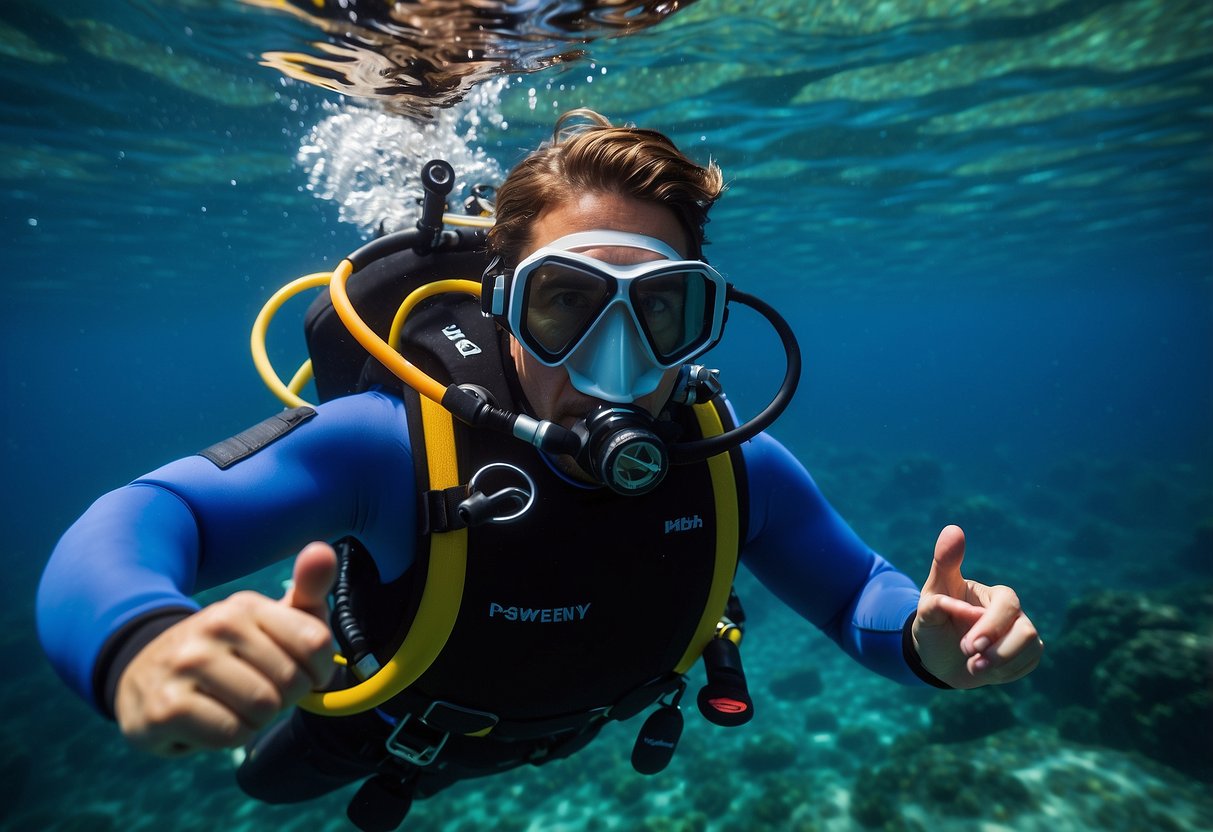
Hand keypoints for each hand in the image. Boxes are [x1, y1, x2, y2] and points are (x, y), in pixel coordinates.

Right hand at [114, 541, 337, 755]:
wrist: (142, 675)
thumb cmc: (225, 652)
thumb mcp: (267, 621)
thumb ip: (306, 592)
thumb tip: (322, 551)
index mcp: (246, 606)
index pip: (317, 642)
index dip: (318, 671)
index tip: (298, 671)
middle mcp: (215, 627)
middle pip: (292, 682)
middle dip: (284, 699)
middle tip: (256, 691)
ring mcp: (186, 665)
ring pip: (263, 709)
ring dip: (256, 720)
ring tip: (233, 706)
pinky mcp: (166, 708)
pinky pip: (230, 734)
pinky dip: (229, 736)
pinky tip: (209, 721)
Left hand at [912, 525, 1042, 689]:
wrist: (935, 655)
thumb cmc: (934, 620)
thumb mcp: (932, 594)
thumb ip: (943, 563)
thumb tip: (953, 529)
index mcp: (993, 595)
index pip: (1007, 605)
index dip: (992, 627)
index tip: (968, 646)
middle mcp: (1013, 612)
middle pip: (1026, 631)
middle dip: (999, 651)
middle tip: (970, 659)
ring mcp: (1022, 633)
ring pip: (1031, 649)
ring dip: (1001, 664)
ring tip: (973, 667)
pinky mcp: (1026, 654)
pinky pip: (1029, 665)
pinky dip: (1005, 673)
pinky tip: (984, 670)